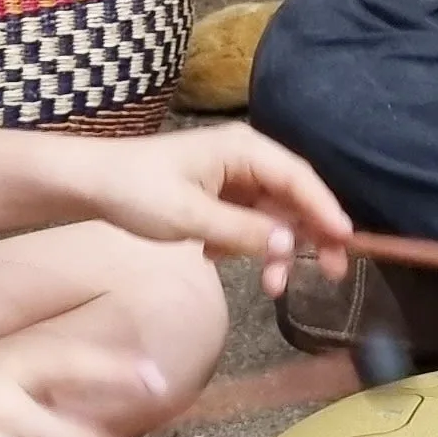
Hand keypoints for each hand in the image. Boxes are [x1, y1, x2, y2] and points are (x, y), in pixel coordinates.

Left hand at [66, 123, 354, 284]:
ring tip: (271, 287)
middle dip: (309, 237)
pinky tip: (216, 258)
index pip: (299, 179)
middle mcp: (245, 158)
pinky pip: (248, 221)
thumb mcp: (190, 216)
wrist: (90, 184)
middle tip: (331, 274)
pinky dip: (243, 244)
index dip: (326, 211)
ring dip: (273, 250)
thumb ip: (243, 230)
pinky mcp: (219, 195)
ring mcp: (232, 177)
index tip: (347, 243)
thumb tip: (290, 245)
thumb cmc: (136, 190)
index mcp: (244, 149)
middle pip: (293, 198)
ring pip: (272, 216)